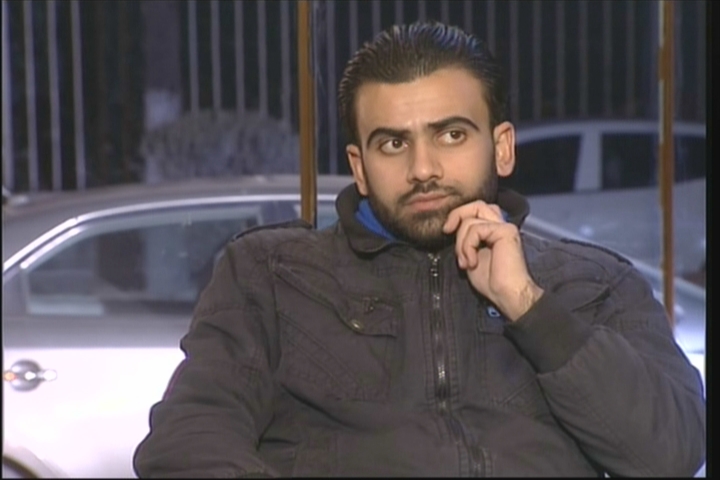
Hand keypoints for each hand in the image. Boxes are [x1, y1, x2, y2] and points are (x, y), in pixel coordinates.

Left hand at [442, 201, 543, 321]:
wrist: (506, 294)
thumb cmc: (491, 280)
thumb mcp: (470, 255)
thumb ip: (466, 239)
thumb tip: (452, 227)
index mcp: (493, 230)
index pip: (476, 210)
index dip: (459, 215)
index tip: (447, 230)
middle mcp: (500, 225)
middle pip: (476, 205)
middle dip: (457, 215)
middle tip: (447, 230)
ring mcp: (504, 226)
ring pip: (471, 219)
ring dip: (461, 243)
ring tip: (466, 262)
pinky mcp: (505, 231)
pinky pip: (476, 230)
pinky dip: (468, 247)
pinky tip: (472, 263)